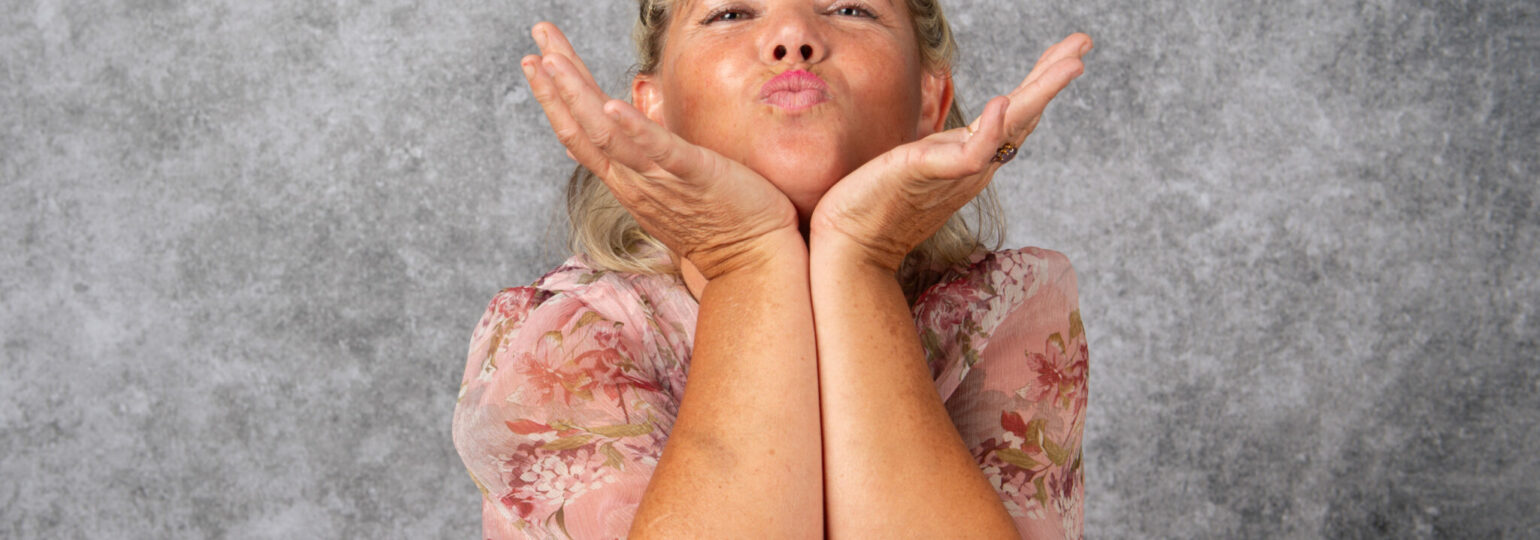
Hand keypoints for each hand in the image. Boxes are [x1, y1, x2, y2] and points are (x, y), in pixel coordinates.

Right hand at [522, 23, 799, 278]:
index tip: (538, 60)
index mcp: (627, 178)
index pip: (581, 132)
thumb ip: (642, 162)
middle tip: (535, 39)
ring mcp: (660, 179)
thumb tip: (621, 139)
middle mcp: (632, 179)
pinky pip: (660, 151)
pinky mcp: (695, 175)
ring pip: (605, 134)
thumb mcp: (667, 189)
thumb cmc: (719, 223)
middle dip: (555, 81)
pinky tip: (612, 104)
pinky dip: (633, 128)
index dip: (556, 96)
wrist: (752, 262)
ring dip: (576, 93)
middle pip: (582, 125)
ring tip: (553, 60)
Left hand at [808, 33, 1092, 270]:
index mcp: (971, 157)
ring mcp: (956, 171)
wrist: (852, 245)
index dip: (1042, 81)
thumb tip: (957, 134)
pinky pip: (969, 155)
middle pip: (1024, 114)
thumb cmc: (876, 206)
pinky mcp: (928, 174)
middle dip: (1054, 76)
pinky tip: (1003, 103)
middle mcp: (973, 164)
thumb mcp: (918, 164)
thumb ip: (943, 150)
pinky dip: (990, 131)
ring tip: (1070, 66)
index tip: (1072, 52)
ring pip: (1010, 129)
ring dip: (1040, 94)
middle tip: (1083, 46)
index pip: (1016, 113)